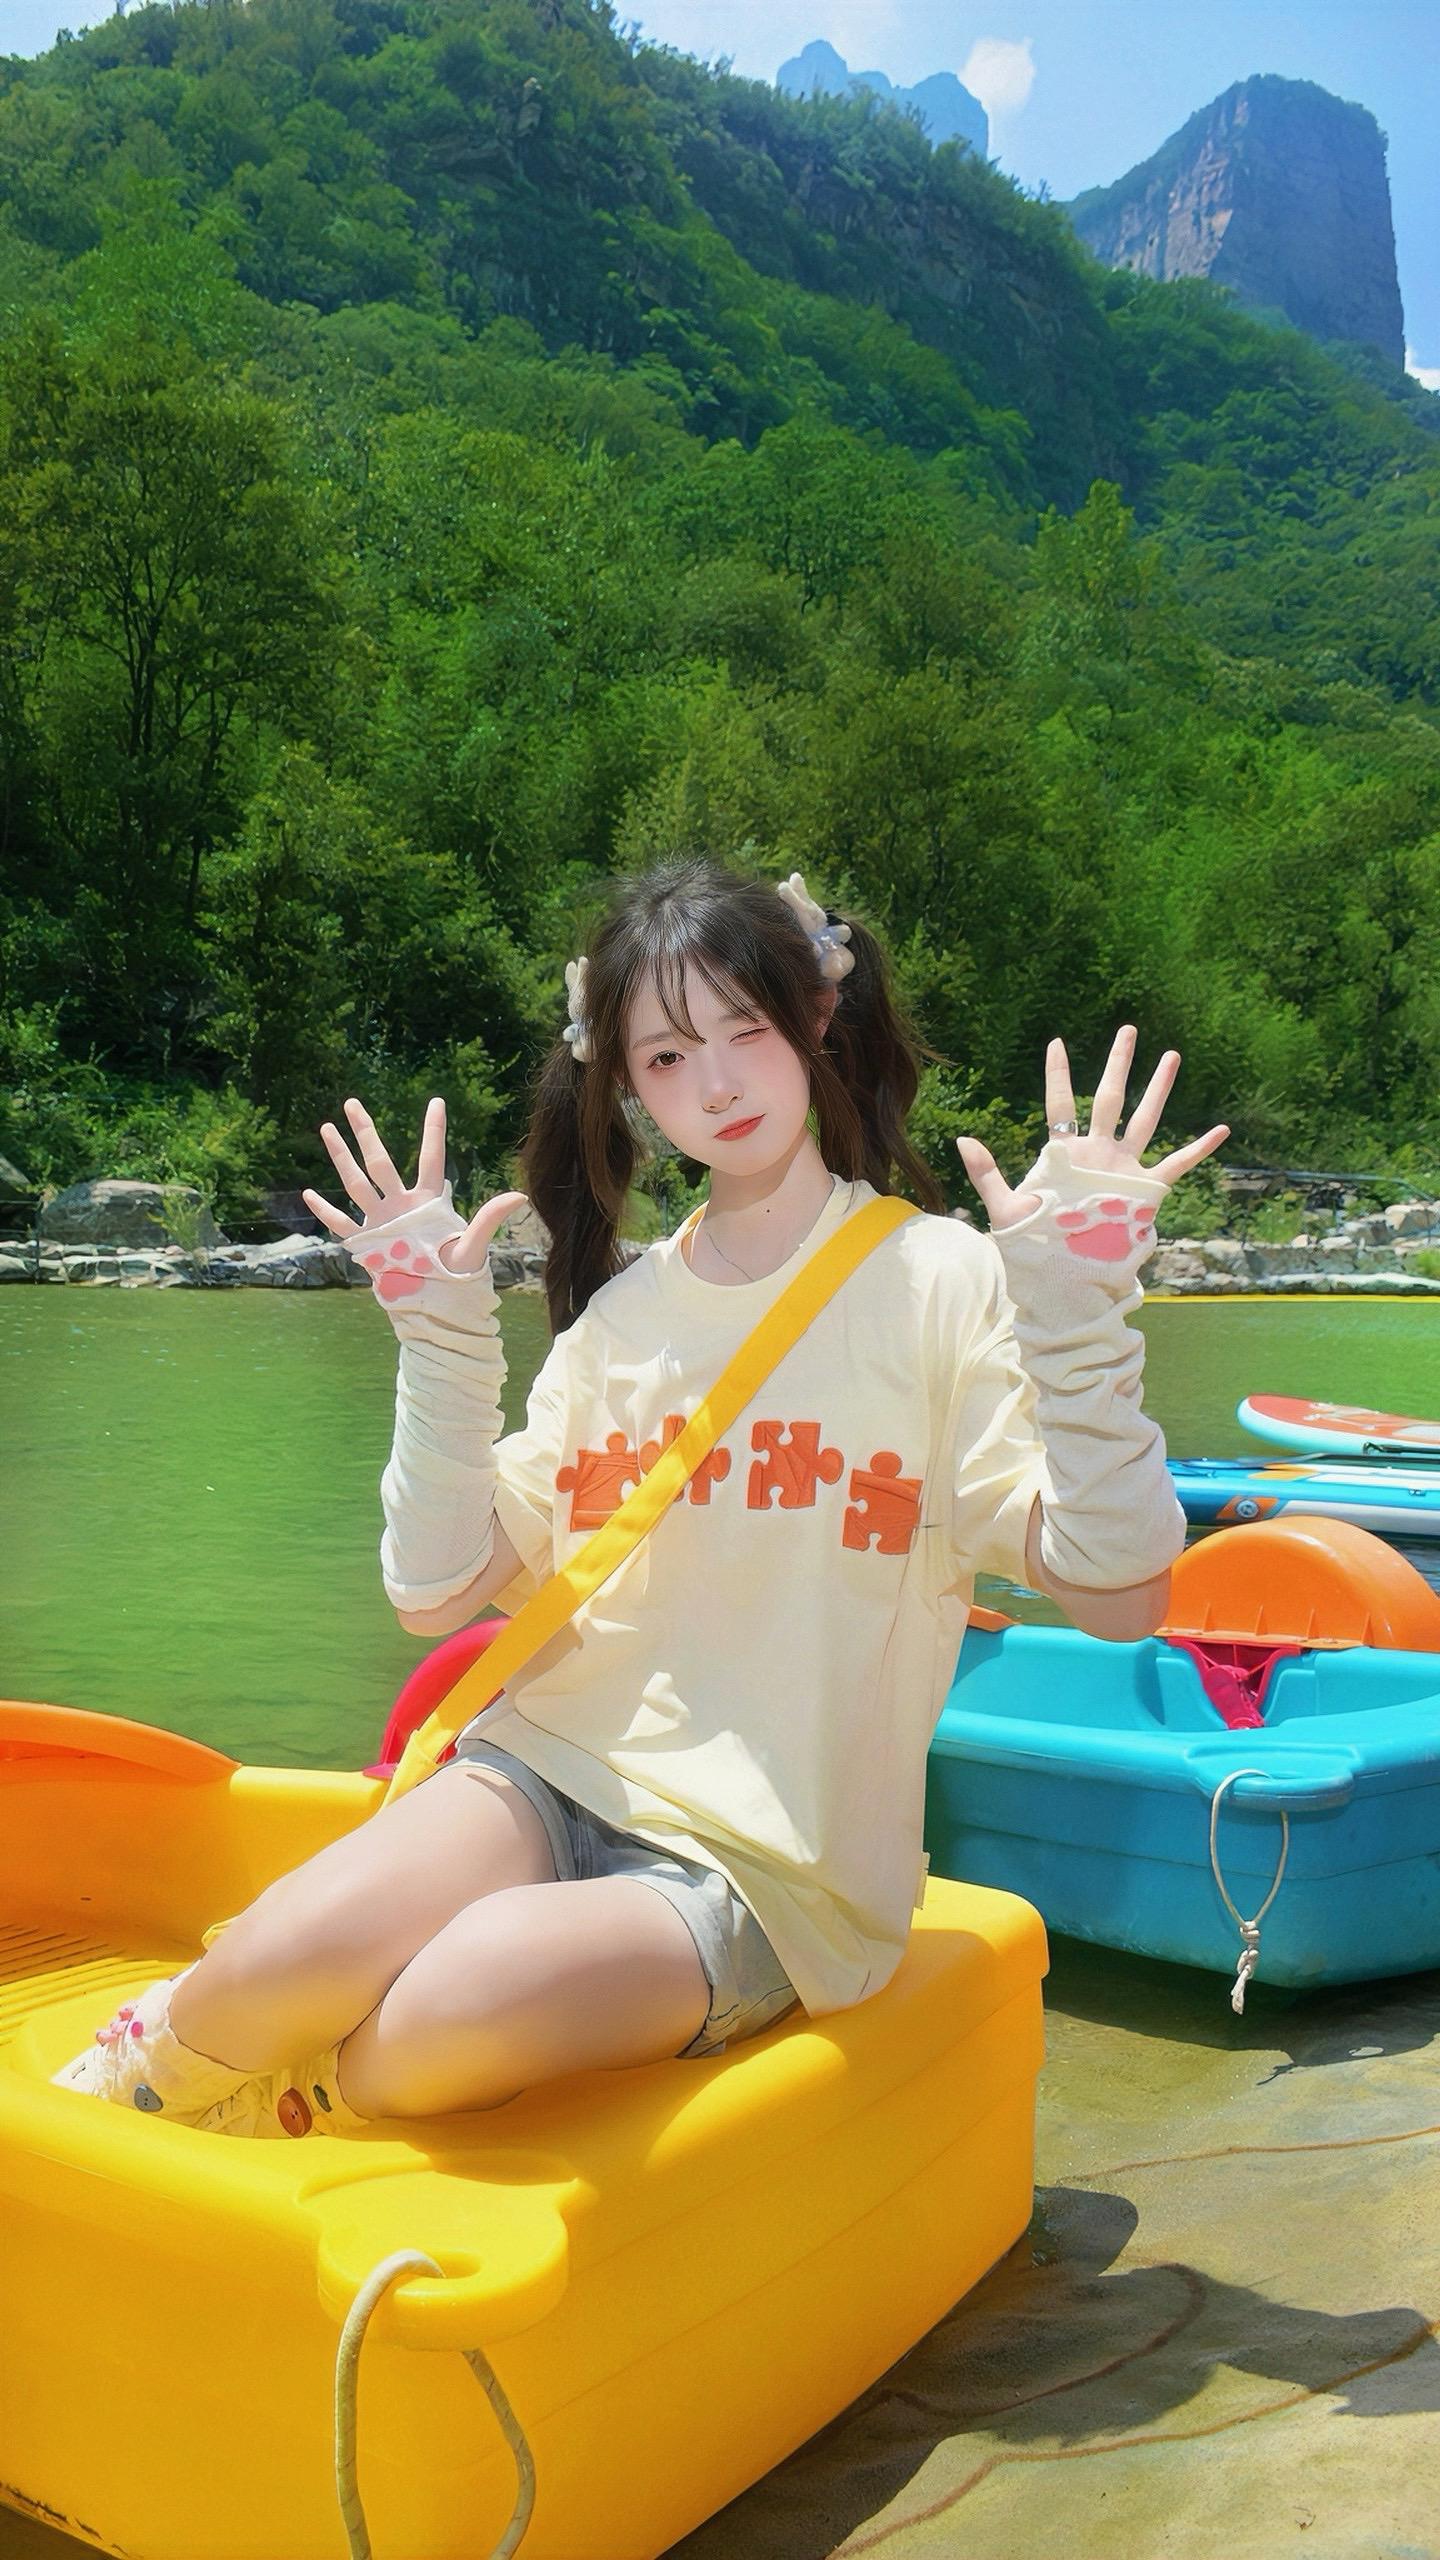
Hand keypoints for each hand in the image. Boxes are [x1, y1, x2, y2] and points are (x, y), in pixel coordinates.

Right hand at [302, 1095, 527, 1274]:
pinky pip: (341, 1224)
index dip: (434, 1131)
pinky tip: (308, 1193)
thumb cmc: (458, 1273)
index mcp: (428, 1201)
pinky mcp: (366, 1243)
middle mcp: (400, 1205)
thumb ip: (490, 1218)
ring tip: (326, 1129)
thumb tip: (520, 1195)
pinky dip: (325, 1211)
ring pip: (355, 1182)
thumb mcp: (474, 1245)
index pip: (431, 1158)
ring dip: (340, 1157)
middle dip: (365, 1132)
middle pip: (379, 1161)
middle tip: (351, 1102)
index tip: (437, 1101)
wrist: (437, 1302)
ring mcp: (380, 1221)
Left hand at [955, 1027, 1229, 1232]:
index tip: (1056, 1042)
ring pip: (1145, 1120)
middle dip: (1118, 1064)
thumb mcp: (1005, 1209)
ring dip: (1158, 1089)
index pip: (1060, 1104)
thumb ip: (985, 1174)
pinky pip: (1176, 1165)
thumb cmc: (1033, 1245)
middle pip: (1109, 1098)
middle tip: (1128, 1029)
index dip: (1058, 1074)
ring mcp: (1123, 1169)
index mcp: (1064, 1154)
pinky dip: (1198, 1149)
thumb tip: (961, 1138)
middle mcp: (1097, 1153)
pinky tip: (1220, 1130)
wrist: (1064, 1278)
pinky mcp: (1144, 1191)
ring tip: (1172, 1055)